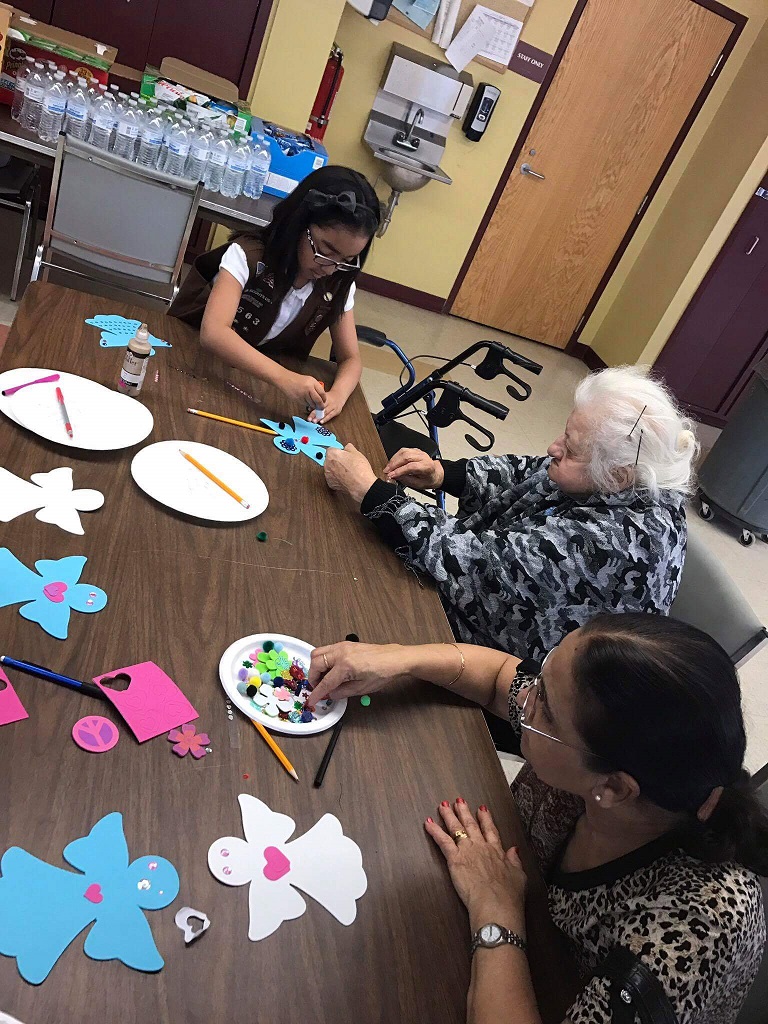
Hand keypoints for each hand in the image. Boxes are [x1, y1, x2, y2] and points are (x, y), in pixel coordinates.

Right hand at [279, 371, 326, 410]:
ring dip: (313, 406)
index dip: (324, 399)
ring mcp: (303, 394)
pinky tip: (305, 401)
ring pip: (312, 404)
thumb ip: (315, 387)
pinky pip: (305, 404)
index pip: (322, 393)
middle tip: (321, 408)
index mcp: (313, 382)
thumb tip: (321, 396)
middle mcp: (309, 388)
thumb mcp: (308, 380)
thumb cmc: (297, 380)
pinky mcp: (298, 399)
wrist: (284, 379)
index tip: (324, 401)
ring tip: (312, 405)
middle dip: (320, 406)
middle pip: (318, 400)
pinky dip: (307, 405)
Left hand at [308, 388, 343, 424]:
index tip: (308, 413)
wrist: (339, 396)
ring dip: (319, 418)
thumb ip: (315, 402)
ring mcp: (333, 407)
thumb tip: (308, 409)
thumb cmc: (328, 397)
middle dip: (314, 414)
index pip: (318, 404)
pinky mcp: (337, 411)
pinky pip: (330, 416)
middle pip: (321, 409)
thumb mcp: (322, 397)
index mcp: (324, 398)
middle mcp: (329, 402)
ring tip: (314, 421)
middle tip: (309, 419)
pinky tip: (321, 422)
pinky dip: (325, 419)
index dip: (312, 409)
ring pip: (326, 413)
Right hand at [308, 642, 410, 701]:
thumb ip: (342, 692)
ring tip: (323, 679)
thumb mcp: (362, 688)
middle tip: (318, 688)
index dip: (317, 693)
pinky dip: (323, 660)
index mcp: (346, 665)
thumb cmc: (382, 672)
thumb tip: (329, 694)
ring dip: (316, 667)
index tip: (311, 700)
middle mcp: (341, 652)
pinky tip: (331, 670)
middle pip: (315, 663)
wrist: (394, 659)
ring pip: (317, 653)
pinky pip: (326, 650)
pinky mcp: (345, 644)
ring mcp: (342, 646)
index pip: (325, 682)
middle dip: (313, 677)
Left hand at [324, 444, 376, 504]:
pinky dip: (337, 478)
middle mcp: (327, 465)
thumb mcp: (357, 453)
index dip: (338, 450)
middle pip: (329, 459)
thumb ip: (349, 448)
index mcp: (332, 454)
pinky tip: (345, 478)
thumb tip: (348, 447)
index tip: (342, 452)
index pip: (331, 449)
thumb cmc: (359, 470)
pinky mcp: (331, 484)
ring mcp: (328, 475)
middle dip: (336, 460)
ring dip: (336, 469)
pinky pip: (332, 478)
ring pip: (330, 469)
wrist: (361, 485)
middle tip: (346, 462)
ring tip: (347, 471)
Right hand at [384, 448, 443, 488]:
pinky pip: (403, 450)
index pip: (411, 466)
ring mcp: (419, 452)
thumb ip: (406, 480)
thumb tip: (395, 477)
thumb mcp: (419, 485)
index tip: (391, 475)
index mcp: (427, 467)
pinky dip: (396, 456)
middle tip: (386, 471)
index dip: (399, 471)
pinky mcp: (414, 450)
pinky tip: (392, 462)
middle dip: (394, 464)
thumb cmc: (429, 479)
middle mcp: (423, 457)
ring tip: (388, 467)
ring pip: (403, 452)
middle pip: (406, 457)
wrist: (436, 473)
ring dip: (393, 459)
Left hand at [426, 800, 527, 931]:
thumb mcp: (519, 876)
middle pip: (471, 825)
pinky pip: (443, 841)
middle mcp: (481, 847)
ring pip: (456, 828)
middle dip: (464, 812)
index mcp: (497, 851)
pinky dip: (435, 831)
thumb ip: (516, 861)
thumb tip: (514, 850)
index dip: (485, 819)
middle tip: (458, 800)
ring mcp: (467, 851)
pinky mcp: (455, 859)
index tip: (482, 809)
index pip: (490, 831)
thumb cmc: (509, 896)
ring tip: (443, 805)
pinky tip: (428, 823)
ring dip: (449, 816)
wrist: (496, 904)